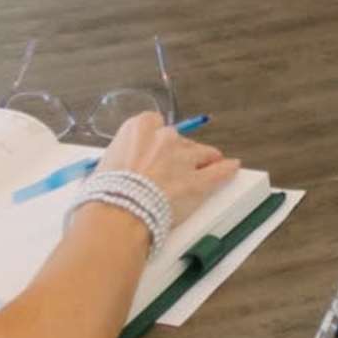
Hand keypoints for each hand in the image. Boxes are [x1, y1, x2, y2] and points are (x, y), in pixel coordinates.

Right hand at [72, 110, 238, 238]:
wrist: (118, 214)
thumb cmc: (105, 193)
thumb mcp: (105, 165)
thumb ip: (122, 159)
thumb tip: (122, 168)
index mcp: (138, 129)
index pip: (154, 123)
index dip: (156, 140)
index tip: (155, 151)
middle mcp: (164, 138)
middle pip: (178, 139)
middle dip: (177, 153)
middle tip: (170, 171)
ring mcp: (184, 158)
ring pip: (201, 153)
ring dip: (202, 160)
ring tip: (205, 168)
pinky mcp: (199, 182)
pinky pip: (219, 172)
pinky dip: (226, 170)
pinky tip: (232, 167)